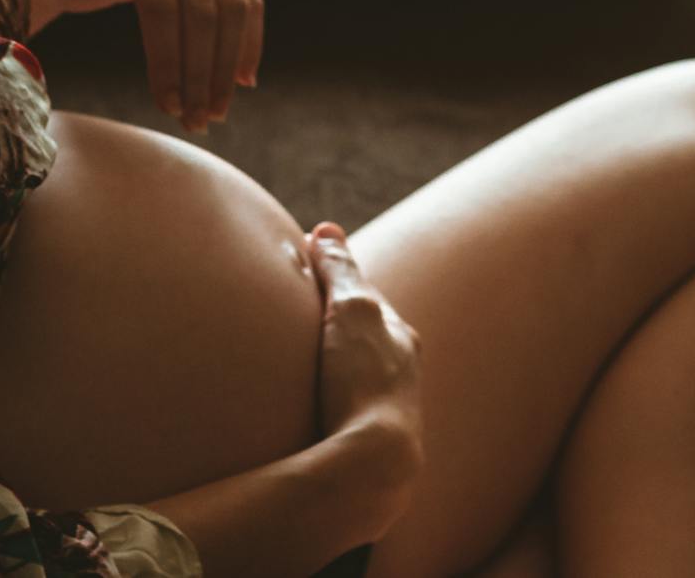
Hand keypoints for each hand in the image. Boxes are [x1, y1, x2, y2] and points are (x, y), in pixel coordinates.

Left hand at [15, 0, 264, 132]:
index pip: (162, 3)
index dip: (168, 58)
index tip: (166, 105)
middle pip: (203, 10)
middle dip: (201, 72)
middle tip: (195, 120)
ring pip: (234, 8)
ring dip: (227, 65)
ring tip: (215, 111)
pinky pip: (248, 1)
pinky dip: (248, 42)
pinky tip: (242, 80)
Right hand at [306, 221, 424, 506]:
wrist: (374, 465)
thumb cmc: (365, 381)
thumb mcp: (352, 310)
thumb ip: (339, 270)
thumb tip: (325, 230)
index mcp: (400, 337)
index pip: (364, 294)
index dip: (332, 275)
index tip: (301, 259)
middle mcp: (399, 371)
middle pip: (361, 334)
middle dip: (332, 318)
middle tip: (295, 304)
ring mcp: (383, 409)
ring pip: (353, 370)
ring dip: (328, 358)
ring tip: (295, 354)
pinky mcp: (362, 441)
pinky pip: (339, 403)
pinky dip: (322, 391)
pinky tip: (302, 400)